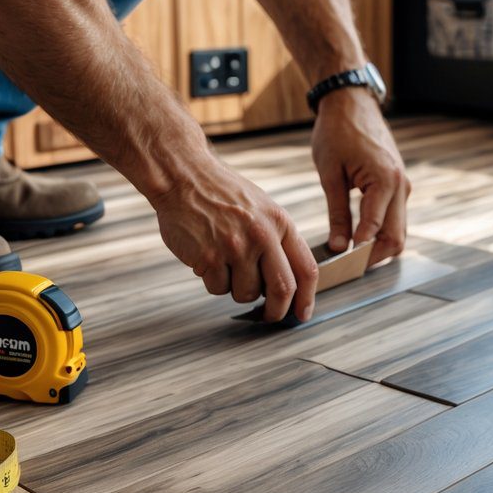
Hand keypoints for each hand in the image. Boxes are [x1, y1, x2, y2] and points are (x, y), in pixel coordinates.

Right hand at [152, 149, 318, 321]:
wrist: (184, 176)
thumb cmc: (223, 194)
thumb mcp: (263, 209)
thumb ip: (279, 241)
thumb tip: (290, 285)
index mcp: (280, 222)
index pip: (306, 268)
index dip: (307, 298)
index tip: (303, 313)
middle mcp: (262, 235)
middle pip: (282, 289)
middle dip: (277, 311)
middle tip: (270, 316)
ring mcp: (235, 247)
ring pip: (246, 293)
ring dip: (236, 289)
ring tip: (226, 263)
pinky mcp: (209, 258)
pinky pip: (217, 289)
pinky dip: (213, 281)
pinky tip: (207, 257)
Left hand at [311, 90, 410, 265]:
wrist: (351, 102)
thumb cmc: (337, 131)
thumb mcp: (330, 174)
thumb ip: (338, 214)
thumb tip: (340, 247)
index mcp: (385, 181)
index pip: (374, 231)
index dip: (358, 254)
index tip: (339, 266)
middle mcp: (400, 185)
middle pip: (396, 239)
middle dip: (373, 258)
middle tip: (346, 269)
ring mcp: (402, 185)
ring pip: (398, 230)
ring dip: (379, 247)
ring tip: (350, 256)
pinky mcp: (398, 184)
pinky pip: (395, 217)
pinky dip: (380, 232)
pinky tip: (358, 237)